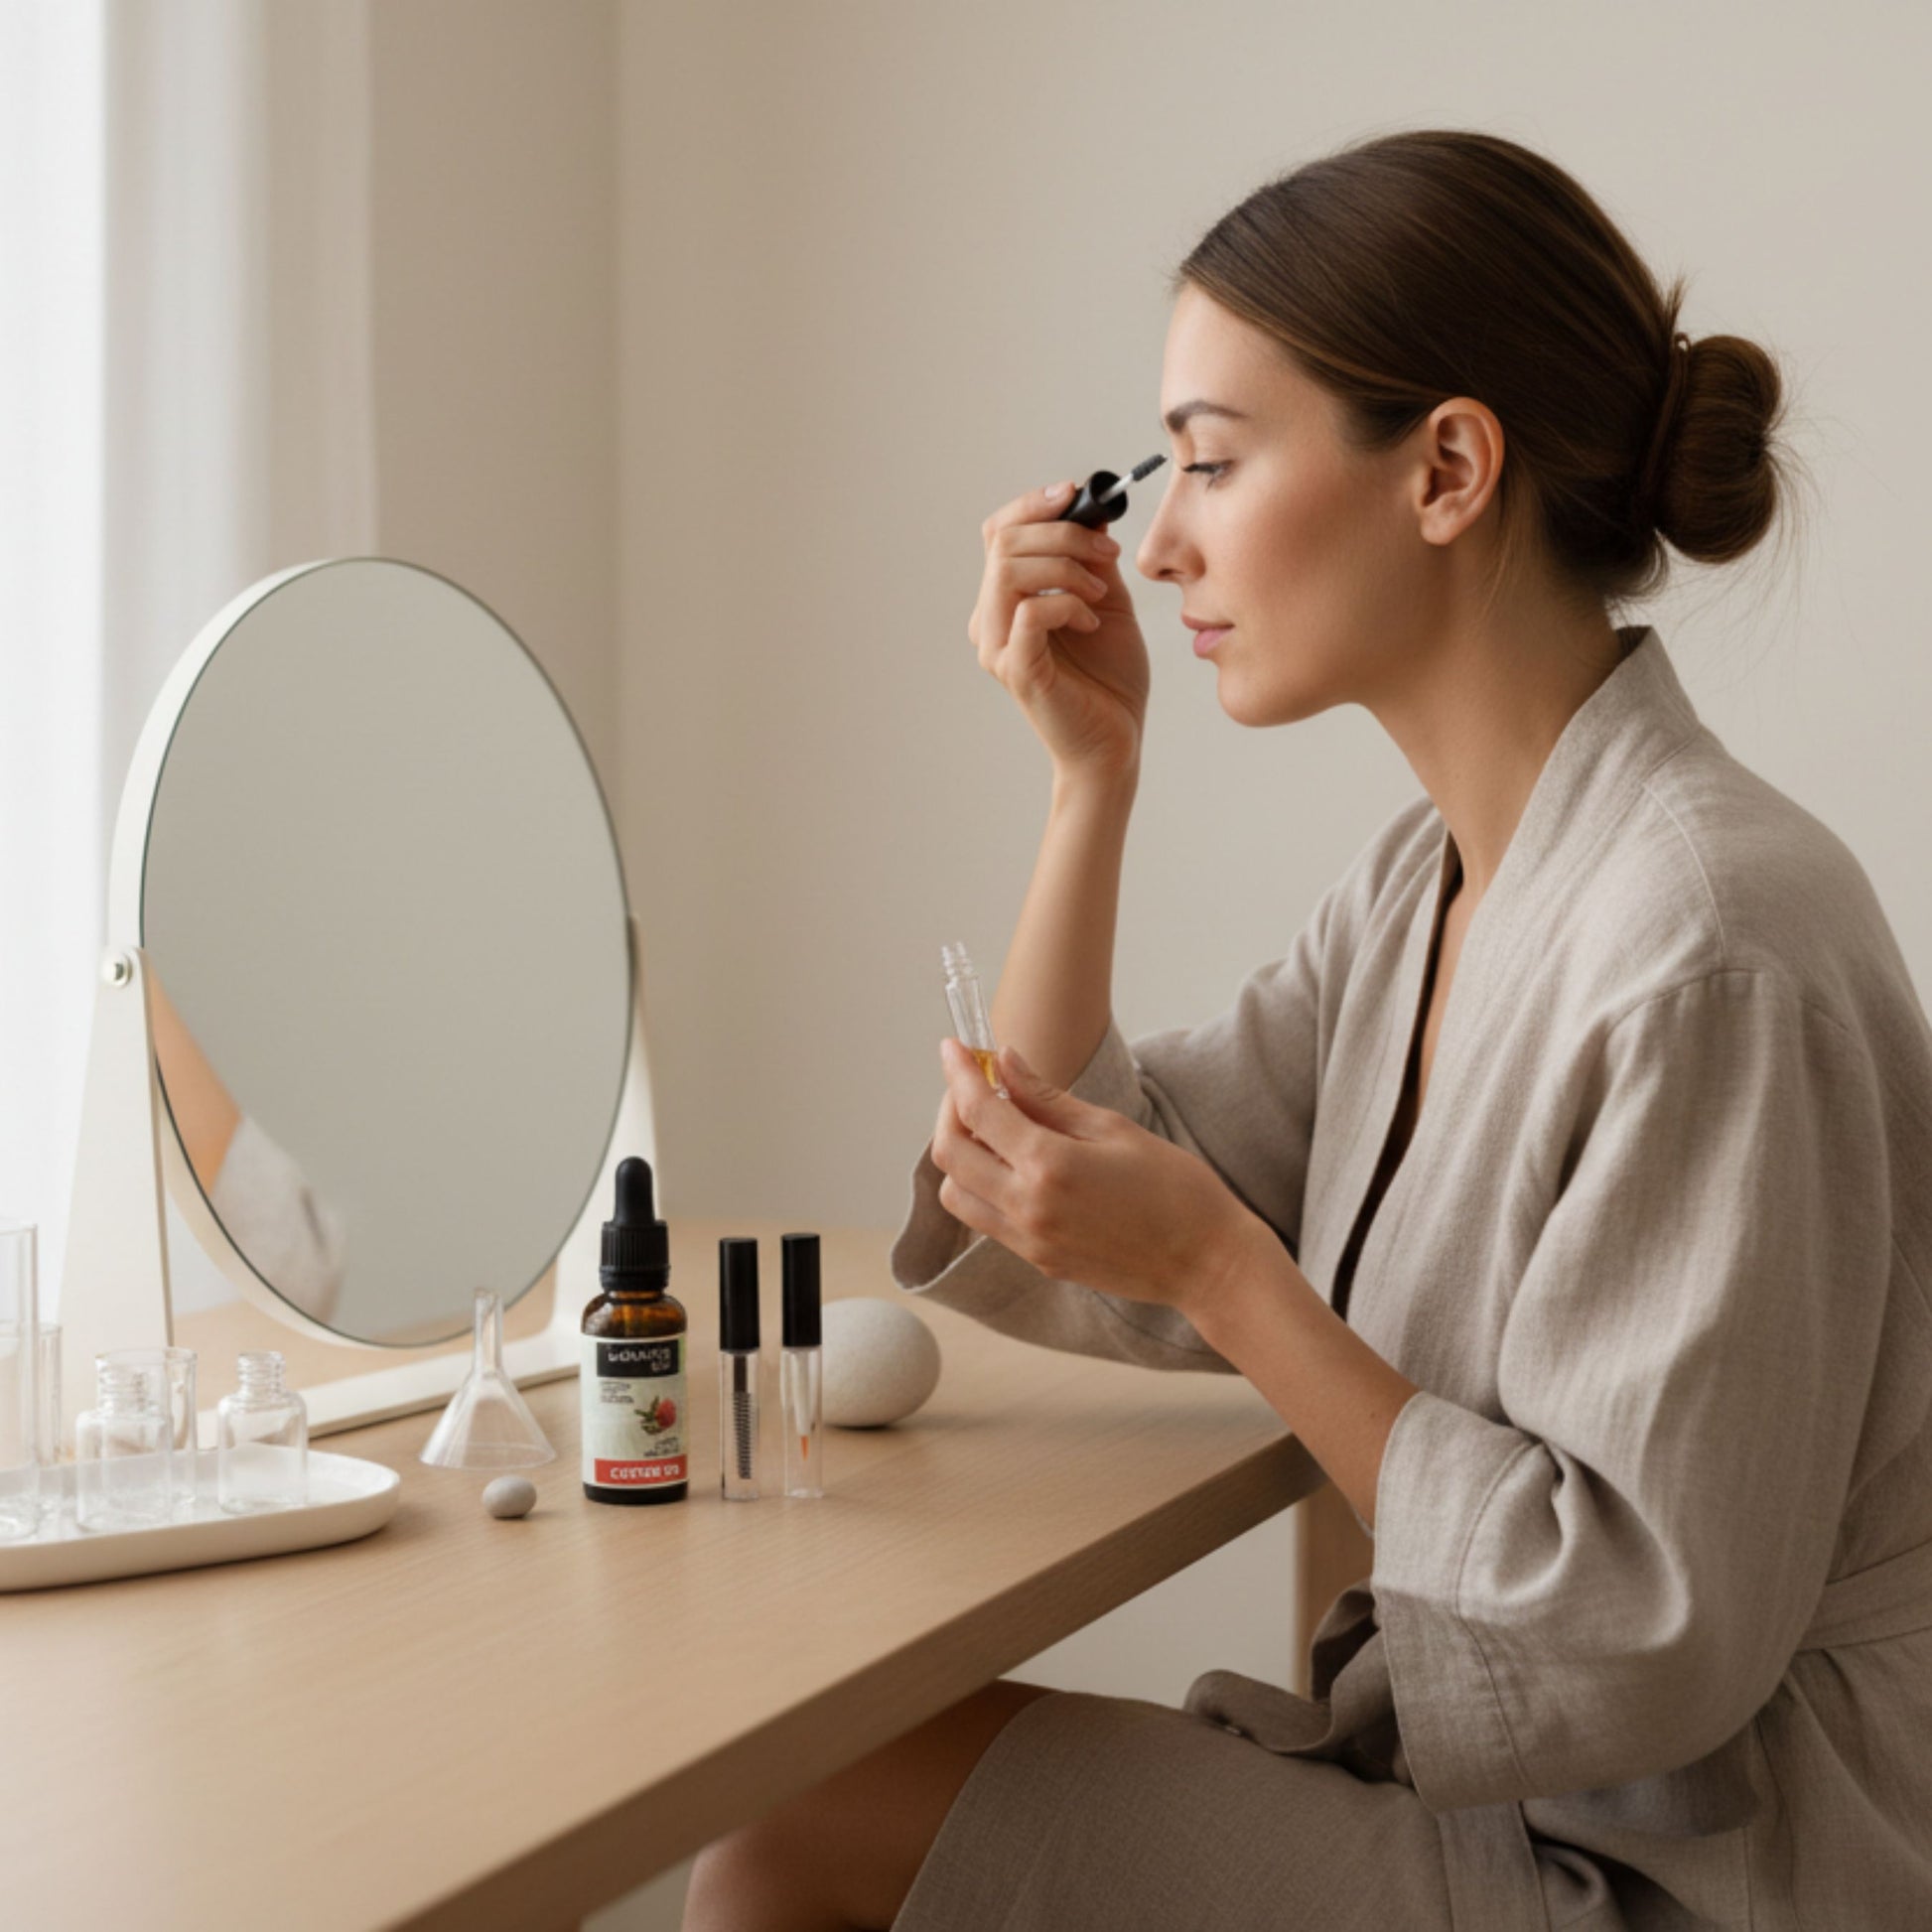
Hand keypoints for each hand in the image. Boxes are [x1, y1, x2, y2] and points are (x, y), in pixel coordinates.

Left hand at [931, 1036, 1270, 1324]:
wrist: (1207, 1264)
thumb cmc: (1176, 1189)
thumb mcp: (1113, 1128)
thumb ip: (1048, 1098)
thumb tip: (1006, 1061)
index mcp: (1049, 1166)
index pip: (977, 1111)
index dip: (958, 1072)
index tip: (953, 1047)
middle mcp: (1027, 1208)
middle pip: (950, 1153)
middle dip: (950, 1109)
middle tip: (972, 1085)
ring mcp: (1029, 1241)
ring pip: (956, 1193)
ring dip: (961, 1155)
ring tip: (993, 1128)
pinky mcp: (1038, 1261)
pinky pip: (986, 1220)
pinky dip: (982, 1185)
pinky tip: (1014, 1164)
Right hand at [968, 481, 1149, 777]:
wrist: (1116, 741)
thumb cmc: (1109, 679)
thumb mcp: (1105, 600)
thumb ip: (1092, 558)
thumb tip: (1092, 509)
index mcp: (1005, 599)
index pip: (1000, 532)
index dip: (1034, 505)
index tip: (1078, 494)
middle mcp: (990, 620)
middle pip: (1004, 543)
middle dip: (1063, 534)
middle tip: (1107, 551)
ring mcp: (997, 646)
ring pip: (1010, 570)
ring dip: (1066, 566)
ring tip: (1099, 591)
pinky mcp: (1015, 670)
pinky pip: (1031, 611)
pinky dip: (1067, 603)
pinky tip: (1091, 621)